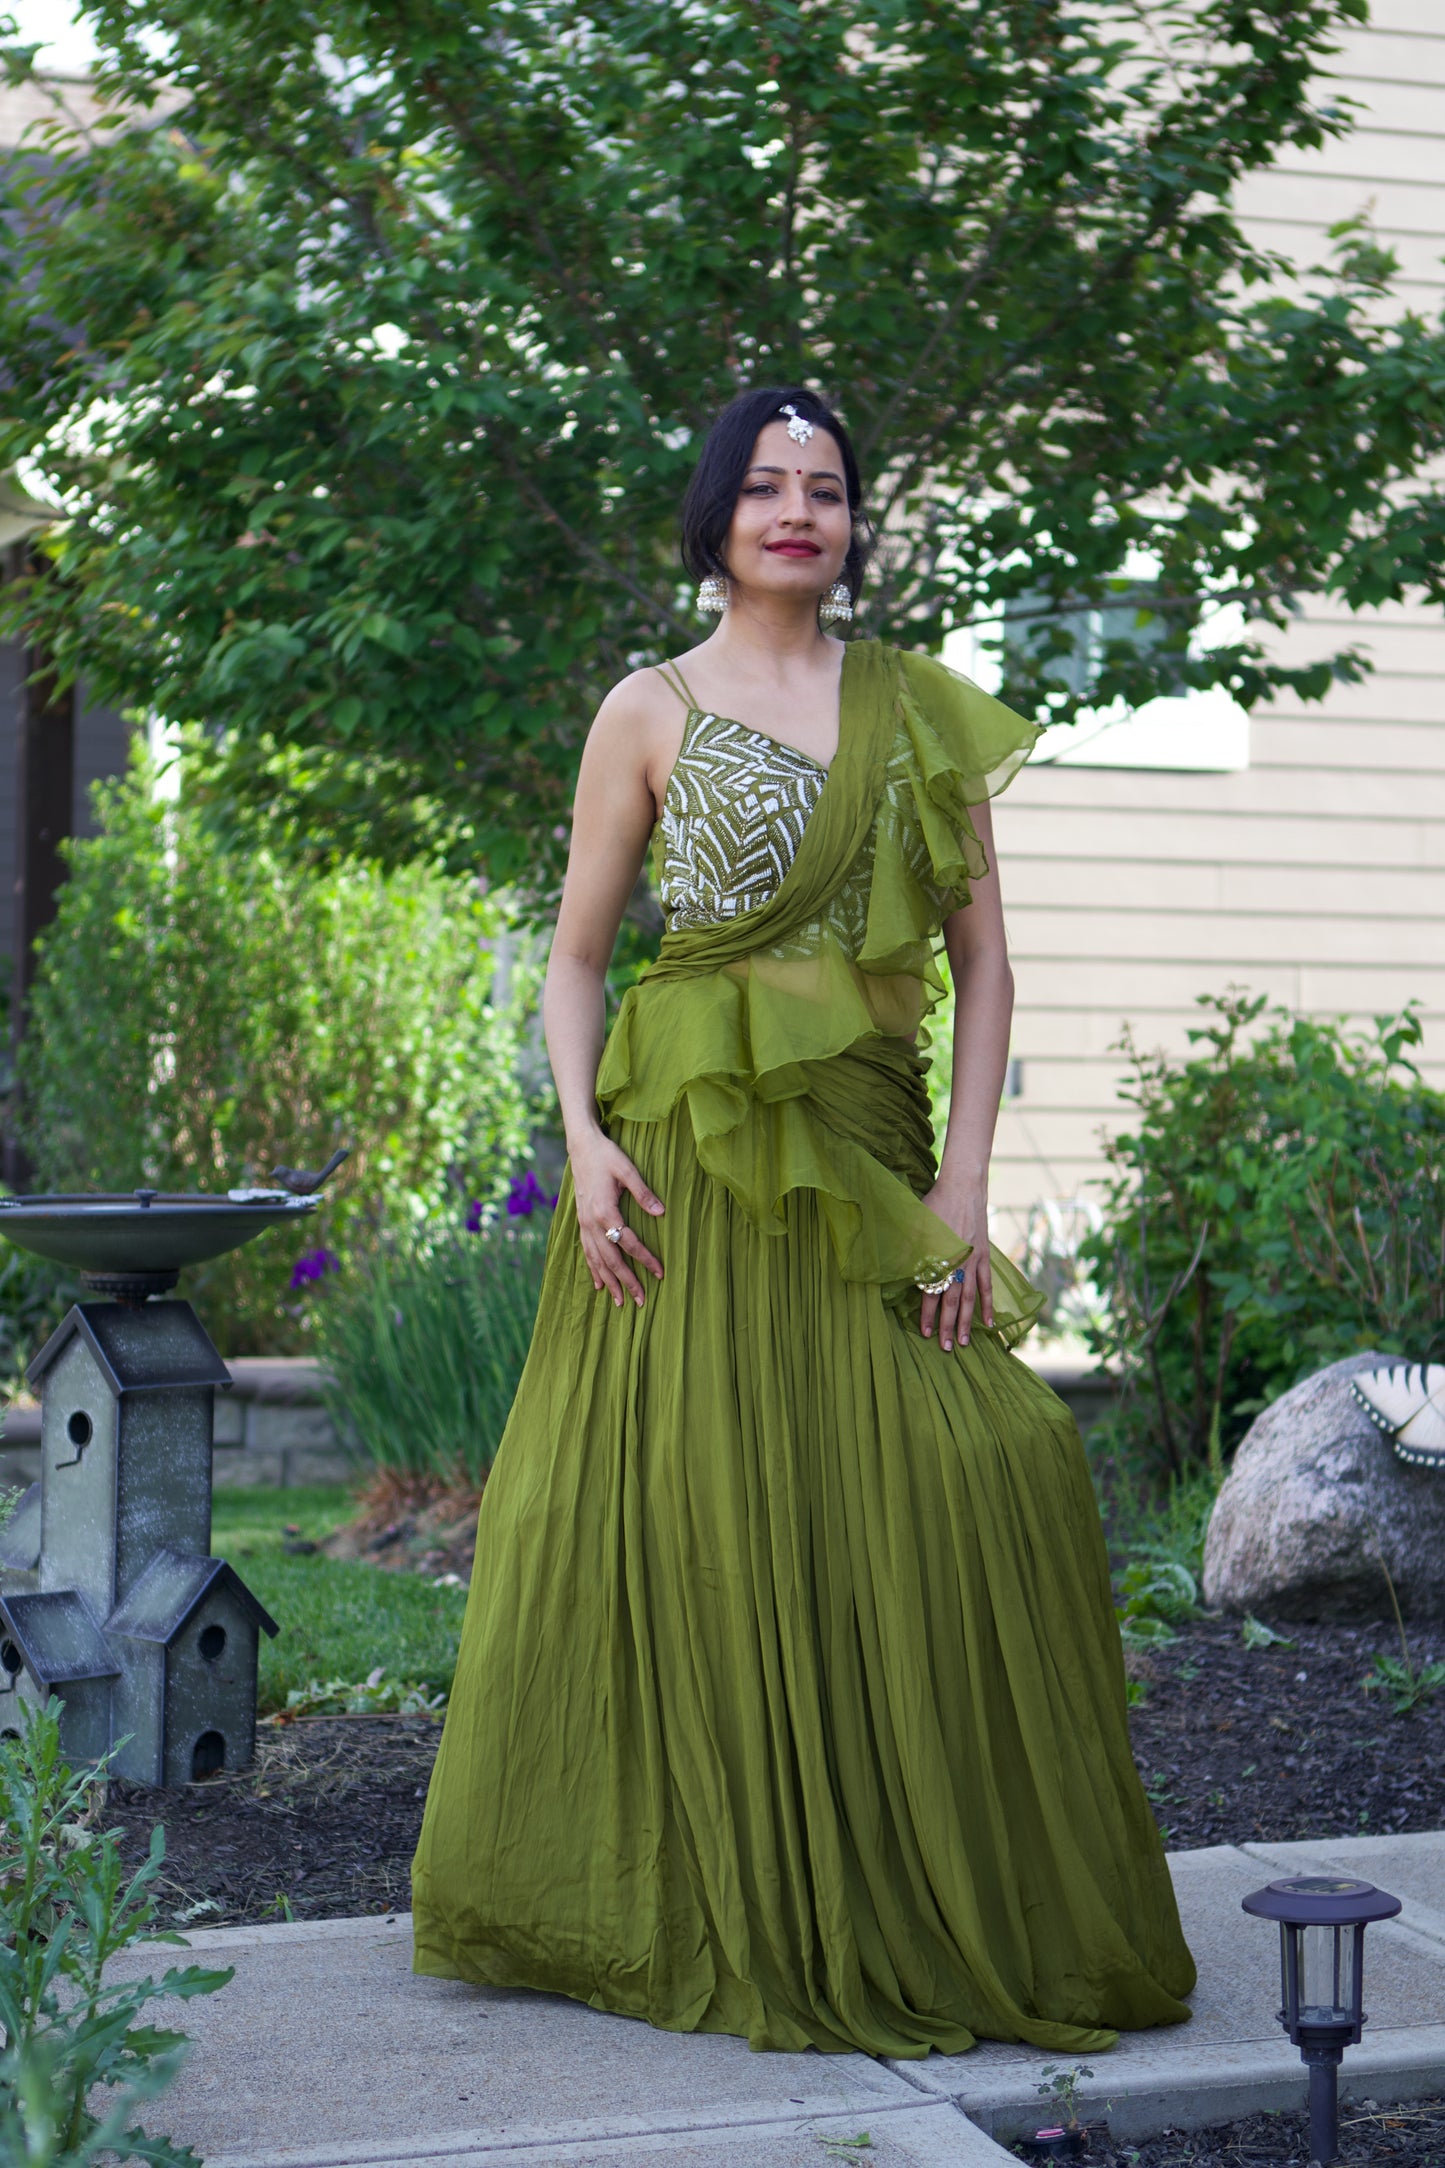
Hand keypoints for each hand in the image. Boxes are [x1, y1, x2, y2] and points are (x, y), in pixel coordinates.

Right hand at [570, 1130, 664, 1308]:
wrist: (581, 1147)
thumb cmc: (607, 1156)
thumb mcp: (627, 1170)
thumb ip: (644, 1193)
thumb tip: (662, 1213)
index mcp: (605, 1210)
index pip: (628, 1242)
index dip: (645, 1258)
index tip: (660, 1272)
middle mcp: (592, 1222)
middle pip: (611, 1259)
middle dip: (626, 1282)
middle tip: (641, 1301)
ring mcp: (583, 1224)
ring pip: (596, 1260)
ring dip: (608, 1282)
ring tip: (619, 1302)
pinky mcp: (581, 1222)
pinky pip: (586, 1252)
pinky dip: (593, 1270)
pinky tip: (598, 1285)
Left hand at [918, 1181, 992, 1351]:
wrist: (962, 1187)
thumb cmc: (933, 1205)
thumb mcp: (913, 1226)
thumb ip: (907, 1251)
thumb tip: (894, 1271)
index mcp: (937, 1258)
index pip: (931, 1293)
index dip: (927, 1314)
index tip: (925, 1333)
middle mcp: (956, 1264)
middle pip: (951, 1302)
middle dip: (948, 1326)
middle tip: (946, 1348)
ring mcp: (973, 1262)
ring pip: (970, 1299)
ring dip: (967, 1322)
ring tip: (964, 1343)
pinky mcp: (984, 1257)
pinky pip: (987, 1286)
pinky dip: (989, 1305)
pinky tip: (990, 1323)